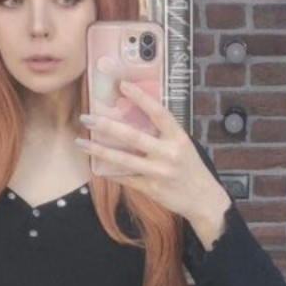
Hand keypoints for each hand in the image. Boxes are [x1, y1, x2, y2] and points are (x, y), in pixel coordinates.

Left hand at [78, 82, 231, 247]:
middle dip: (107, 126)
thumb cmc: (192, 169)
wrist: (203, 200)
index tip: (123, 85)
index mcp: (178, 138)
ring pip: (123, 160)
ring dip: (99, 150)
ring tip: (82, 142)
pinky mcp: (151, 188)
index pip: (158, 113)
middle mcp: (168, 154)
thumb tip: (135, 118)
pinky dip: (110, 171)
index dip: (141, 98)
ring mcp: (159, 172)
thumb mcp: (184, 146)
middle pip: (133, 137)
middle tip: (87, 117)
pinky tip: (96, 164)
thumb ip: (164, 134)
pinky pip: (126, 178)